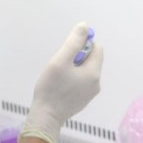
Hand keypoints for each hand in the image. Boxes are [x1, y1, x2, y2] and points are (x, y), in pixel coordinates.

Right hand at [19, 22, 103, 142]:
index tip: (67, 51)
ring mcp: (90, 94)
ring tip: (58, 76)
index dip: (83, 44)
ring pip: (85, 72)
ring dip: (74, 69)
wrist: (46, 117)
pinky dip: (72, 80)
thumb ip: (73, 42)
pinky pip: (81, 83)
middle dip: (76, 57)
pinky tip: (60, 86)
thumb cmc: (51, 88)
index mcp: (93, 72)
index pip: (97, 48)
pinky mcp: (82, 101)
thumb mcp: (60, 61)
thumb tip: (85, 26)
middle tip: (60, 65)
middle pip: (91, 60)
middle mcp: (96, 83)